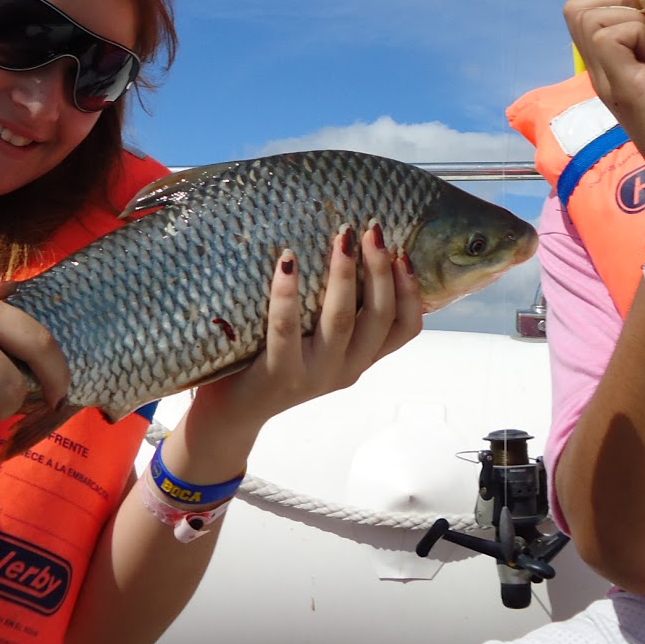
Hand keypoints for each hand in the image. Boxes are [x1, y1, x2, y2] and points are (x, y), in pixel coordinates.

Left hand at [189, 224, 423, 432]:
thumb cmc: (275, 360)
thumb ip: (338, 312)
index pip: (405, 329)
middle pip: (379, 318)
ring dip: (344, 274)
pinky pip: (285, 328)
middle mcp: (346, 369)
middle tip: (373, 229)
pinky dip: (287, 292)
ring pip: (340, 320)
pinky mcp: (279, 375)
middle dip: (380, 269)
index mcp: (360, 359)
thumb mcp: (319, 342)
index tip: (403, 253)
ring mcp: (314, 375)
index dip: (411, 290)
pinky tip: (287, 260)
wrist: (233, 414)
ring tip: (342, 237)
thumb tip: (349, 245)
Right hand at [563, 0, 644, 198]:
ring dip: (628, 18)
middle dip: (619, 1)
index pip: (586, 10)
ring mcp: (607, 78)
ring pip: (587, 17)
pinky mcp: (622, 87)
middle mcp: (603, 69)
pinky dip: (635, 33)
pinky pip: (606, 37)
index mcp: (617, 63)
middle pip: (577, 8)